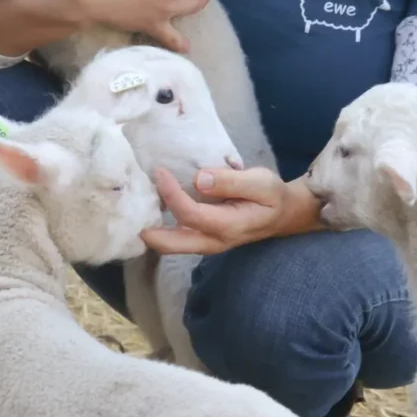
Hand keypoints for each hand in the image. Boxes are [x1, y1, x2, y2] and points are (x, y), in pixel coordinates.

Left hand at [142, 166, 324, 255]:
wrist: (285, 214)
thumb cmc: (272, 196)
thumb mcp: (260, 182)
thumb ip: (230, 181)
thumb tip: (199, 178)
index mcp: (227, 226)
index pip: (189, 214)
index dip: (171, 194)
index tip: (160, 171)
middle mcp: (213, 241)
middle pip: (170, 245)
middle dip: (148, 229)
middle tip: (131, 205)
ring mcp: (207, 243)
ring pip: (171, 245)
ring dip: (153, 229)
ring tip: (139, 204)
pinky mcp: (204, 239)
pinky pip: (177, 238)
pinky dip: (162, 227)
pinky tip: (155, 206)